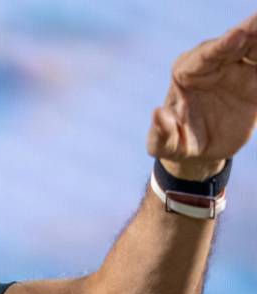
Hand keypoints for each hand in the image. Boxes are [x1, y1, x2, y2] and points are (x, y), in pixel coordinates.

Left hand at [148, 12, 256, 180]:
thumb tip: (157, 113)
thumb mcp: (165, 145)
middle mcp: (212, 65)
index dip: (222, 45)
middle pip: (234, 43)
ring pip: (254, 48)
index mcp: (186, 73)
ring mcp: (236, 70)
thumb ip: (161, 133)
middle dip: (249, 30)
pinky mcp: (255, 81)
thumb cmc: (177, 144)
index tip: (238, 35)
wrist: (201, 151)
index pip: (205, 55)